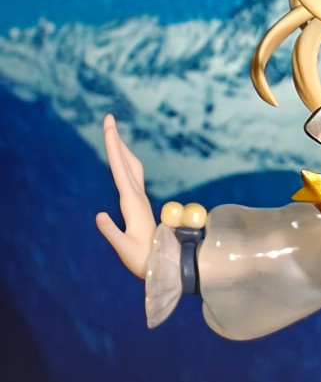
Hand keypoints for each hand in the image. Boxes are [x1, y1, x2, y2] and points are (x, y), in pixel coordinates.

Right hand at [95, 113, 155, 278]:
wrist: (161, 263)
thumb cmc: (142, 259)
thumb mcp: (124, 248)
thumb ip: (111, 232)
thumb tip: (98, 215)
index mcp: (132, 203)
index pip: (120, 169)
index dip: (114, 148)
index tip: (110, 128)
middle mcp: (137, 196)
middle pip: (126, 162)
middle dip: (116, 139)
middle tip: (109, 118)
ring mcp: (139, 198)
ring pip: (131, 167)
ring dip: (121, 148)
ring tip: (113, 132)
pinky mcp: (138, 203)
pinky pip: (131, 175)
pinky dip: (124, 161)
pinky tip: (121, 158)